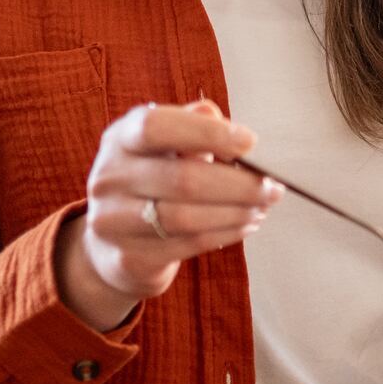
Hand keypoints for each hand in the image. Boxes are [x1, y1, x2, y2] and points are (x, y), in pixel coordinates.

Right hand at [53, 98, 280, 332]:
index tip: (250, 142)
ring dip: (236, 212)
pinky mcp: (128, 256)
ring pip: (186, 218)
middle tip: (273, 187)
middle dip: (238, 184)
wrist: (112, 243)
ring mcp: (113, 220)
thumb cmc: (154, 180)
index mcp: (120, 138)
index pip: (156, 127)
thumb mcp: (165, 145)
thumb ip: (194, 127)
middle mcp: (109, 176)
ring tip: (262, 207)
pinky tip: (245, 225)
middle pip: (181, 178)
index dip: (206, 133)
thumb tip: (229, 128)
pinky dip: (225, 233)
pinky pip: (188, 245)